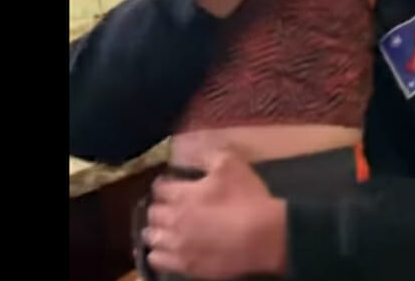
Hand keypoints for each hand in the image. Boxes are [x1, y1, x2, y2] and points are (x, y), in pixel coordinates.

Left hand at [143, 149, 287, 278]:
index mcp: (182, 195)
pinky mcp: (185, 266)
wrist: (263, 237)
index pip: (159, 188)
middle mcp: (173, 220)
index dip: (163, 185)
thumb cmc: (247, 198)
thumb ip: (207, 154)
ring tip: (165, 230)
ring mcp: (177, 246)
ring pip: (151, 238)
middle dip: (158, 208)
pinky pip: (157, 261)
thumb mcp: (231, 165)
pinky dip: (158, 254)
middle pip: (153, 214)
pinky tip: (166, 250)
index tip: (169, 185)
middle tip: (169, 207)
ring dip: (156, 231)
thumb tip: (188, 147)